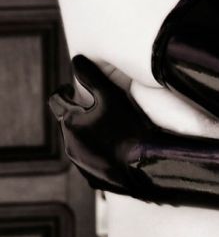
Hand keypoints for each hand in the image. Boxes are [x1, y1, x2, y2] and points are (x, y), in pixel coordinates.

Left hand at [49, 55, 154, 195]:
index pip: (56, 101)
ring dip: (85, 130)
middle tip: (92, 103)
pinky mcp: (92, 176)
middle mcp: (70, 144)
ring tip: (105, 124)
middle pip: (66, 121)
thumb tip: (76, 60)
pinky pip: (89, 158)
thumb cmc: (127, 127)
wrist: (144, 164)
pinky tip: (113, 145)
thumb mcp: (110, 94)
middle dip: (76, 111)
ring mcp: (81, 163)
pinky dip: (96, 149)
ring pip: (77, 140)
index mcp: (70, 123)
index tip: (70, 87)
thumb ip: (91, 75)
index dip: (63, 90)